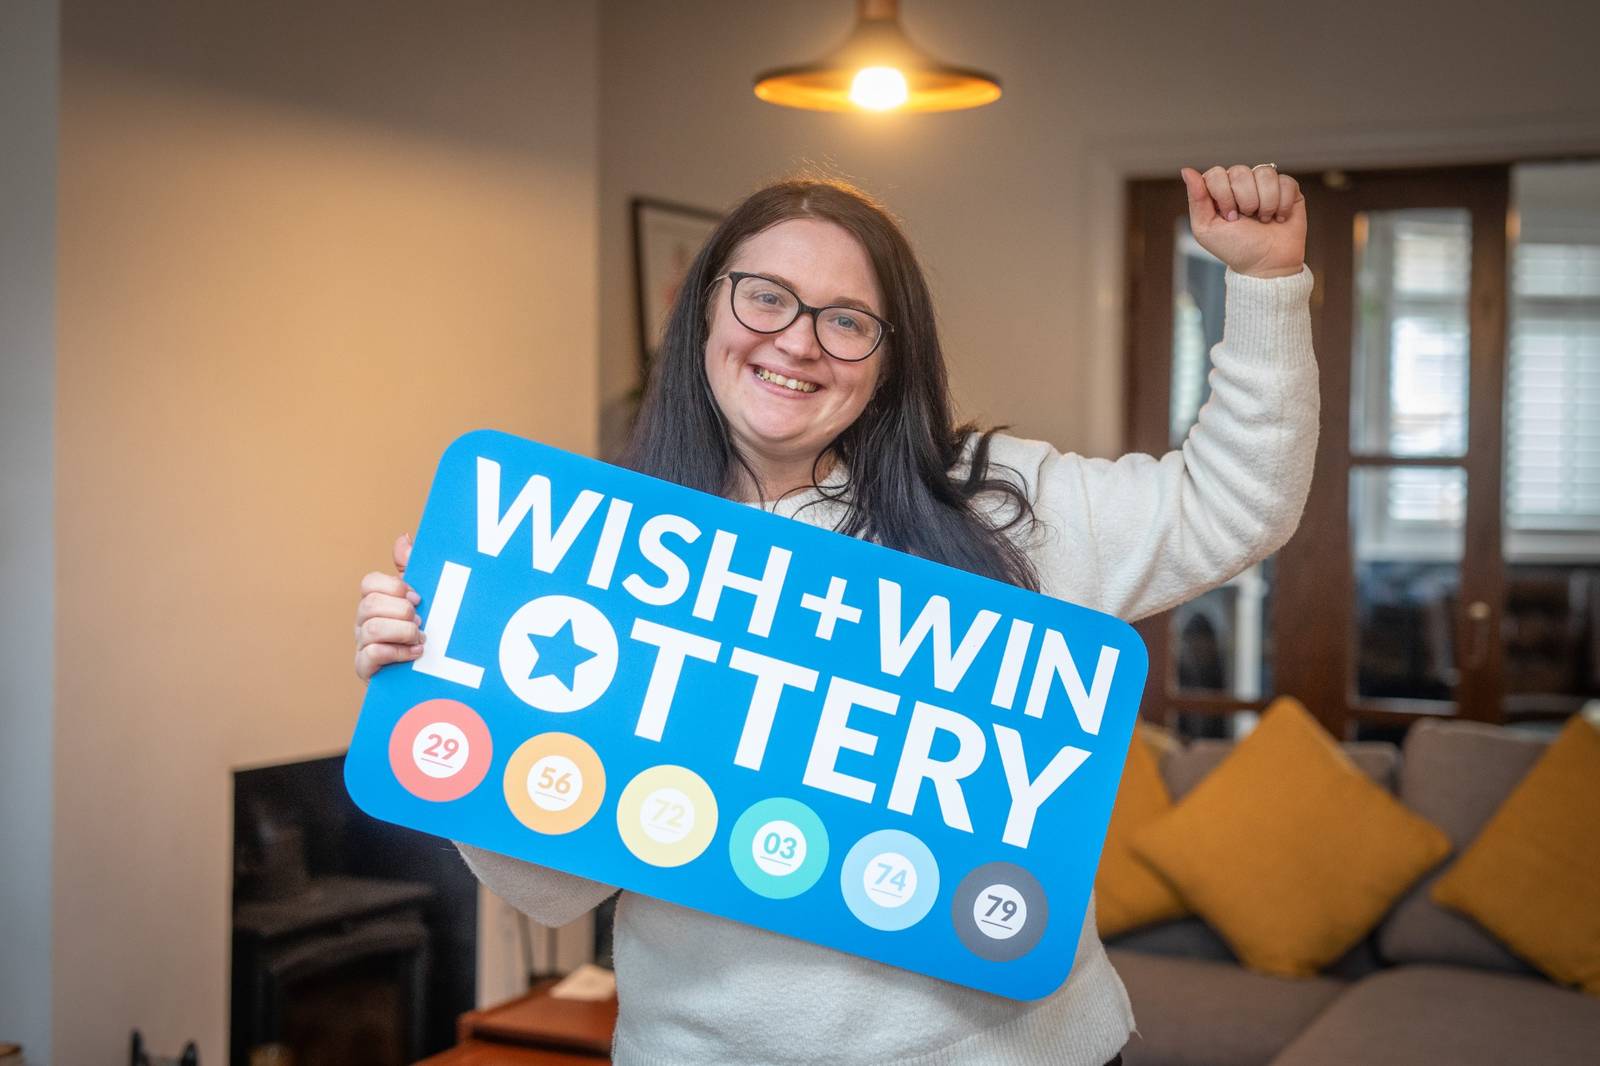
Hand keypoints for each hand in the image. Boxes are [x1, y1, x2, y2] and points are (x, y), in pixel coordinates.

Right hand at [353, 533, 424, 681]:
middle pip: (370, 603)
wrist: (429, 676)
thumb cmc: (422, 632)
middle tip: (421, 621)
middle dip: (402, 611)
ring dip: (403, 632)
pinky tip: (415, 654)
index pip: (370, 582)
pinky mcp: (365, 669)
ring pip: (372, 628)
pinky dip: (398, 652)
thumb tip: (403, 537)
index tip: (418, 597)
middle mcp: (363, 621)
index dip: (395, 587)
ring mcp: (362, 645)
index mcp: (376, 602)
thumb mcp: (423, 598)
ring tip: (420, 639)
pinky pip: (371, 654)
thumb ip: (411, 568)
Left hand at [1179, 164, 1305, 278]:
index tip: (1229, 218)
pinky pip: (1286, 181)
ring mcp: (1264, 184)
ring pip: (1264, 174)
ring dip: (1265, 203)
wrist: (1267, 264)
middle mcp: (1240, 183)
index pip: (1216, 174)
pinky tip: (1279, 218)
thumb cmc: (1235, 248)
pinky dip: (1282, 204)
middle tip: (1247, 219)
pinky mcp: (1287, 188)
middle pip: (1240, 171)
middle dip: (1245, 200)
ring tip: (1263, 219)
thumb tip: (1186, 170)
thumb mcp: (1206, 229)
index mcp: (1218, 190)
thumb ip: (1196, 199)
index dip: (1223, 195)